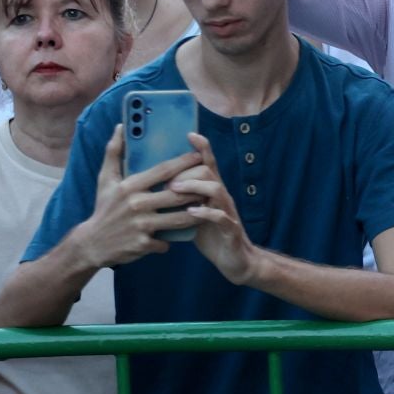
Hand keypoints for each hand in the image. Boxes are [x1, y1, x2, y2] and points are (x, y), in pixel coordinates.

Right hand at [69, 127, 208, 269]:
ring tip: (206, 205)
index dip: (184, 162)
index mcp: (130, 186)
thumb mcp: (105, 179)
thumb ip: (113, 152)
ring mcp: (141, 225)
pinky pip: (166, 241)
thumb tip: (121, 126)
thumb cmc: (103, 208)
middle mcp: (137, 204)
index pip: (163, 170)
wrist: (91, 243)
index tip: (199, 156)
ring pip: (178, 219)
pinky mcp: (143, 244)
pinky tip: (184, 234)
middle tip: (209, 183)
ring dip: (195, 213)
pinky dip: (174, 238)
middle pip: (176, 195)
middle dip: (196, 189)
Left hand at [169, 134, 260, 285]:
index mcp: (212, 192)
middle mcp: (221, 197)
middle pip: (208, 170)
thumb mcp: (197, 212)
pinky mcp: (231, 230)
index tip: (189, 133)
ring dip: (194, 186)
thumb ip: (183, 200)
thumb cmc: (211, 235)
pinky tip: (191, 212)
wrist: (236, 260)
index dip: (202, 147)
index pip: (208, 163)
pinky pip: (221, 217)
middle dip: (187, 171)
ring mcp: (227, 212)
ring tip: (175, 190)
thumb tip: (157, 187)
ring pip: (216, 188)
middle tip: (166, 181)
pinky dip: (205, 212)